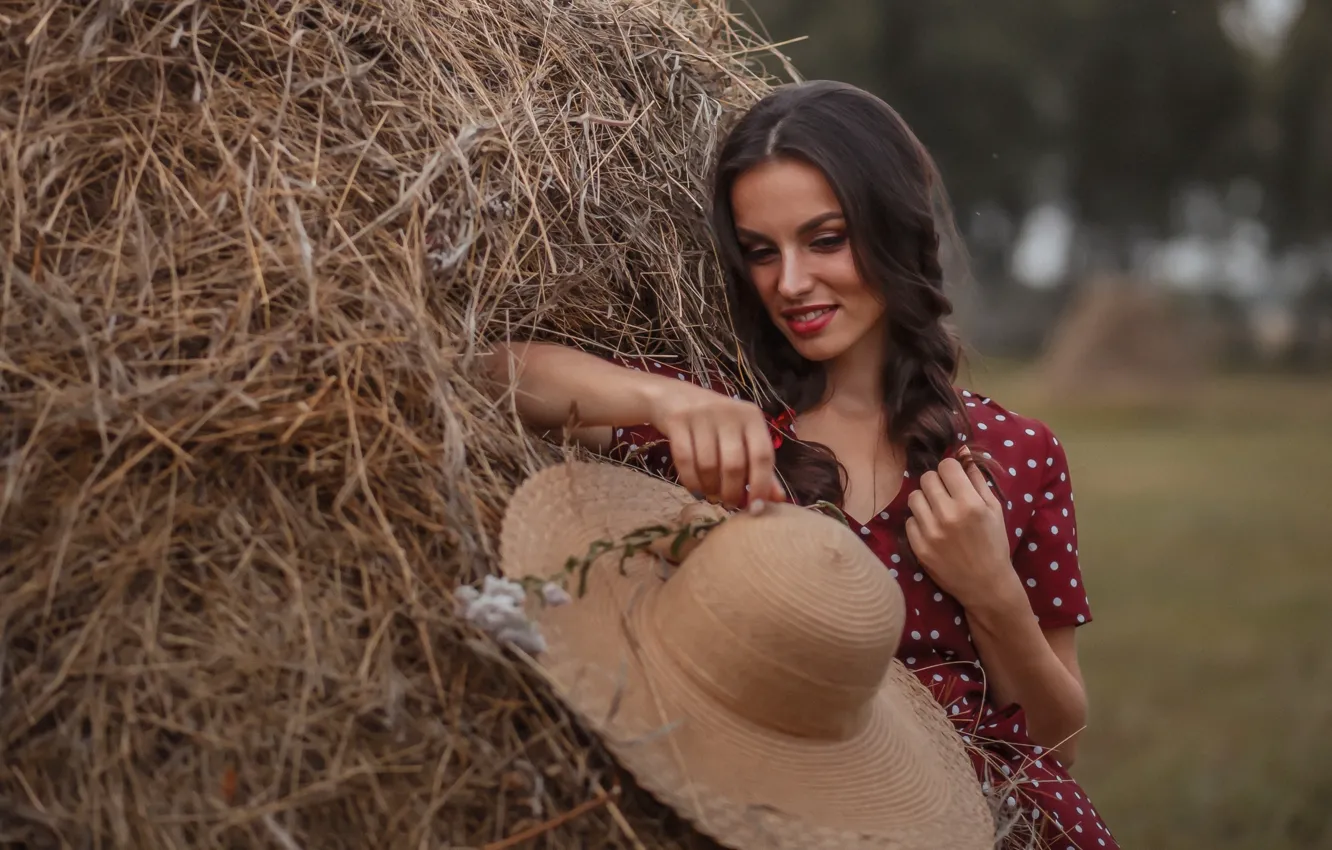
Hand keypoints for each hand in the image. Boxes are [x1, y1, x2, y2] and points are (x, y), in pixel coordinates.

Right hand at [645, 381, 785, 510]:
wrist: (673, 396)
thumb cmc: (715, 422)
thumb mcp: (741, 437)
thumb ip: (759, 466)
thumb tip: (777, 499)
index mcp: (752, 417)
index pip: (762, 455)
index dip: (760, 485)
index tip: (755, 508)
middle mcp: (730, 413)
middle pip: (734, 465)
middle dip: (732, 492)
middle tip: (729, 503)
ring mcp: (702, 415)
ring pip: (708, 465)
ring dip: (710, 488)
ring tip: (712, 494)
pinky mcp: (678, 421)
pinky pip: (685, 460)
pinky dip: (691, 481)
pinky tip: (695, 488)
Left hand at [905, 451, 1014, 608]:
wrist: (986, 584)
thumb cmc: (994, 543)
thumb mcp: (994, 509)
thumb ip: (977, 479)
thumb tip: (963, 452)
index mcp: (969, 503)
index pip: (946, 466)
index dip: (951, 470)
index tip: (954, 479)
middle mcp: (947, 515)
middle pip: (927, 478)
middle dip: (937, 483)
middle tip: (946, 495)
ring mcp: (930, 532)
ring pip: (914, 498)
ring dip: (925, 501)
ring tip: (937, 512)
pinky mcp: (918, 548)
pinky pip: (909, 521)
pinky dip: (919, 523)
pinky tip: (933, 530)